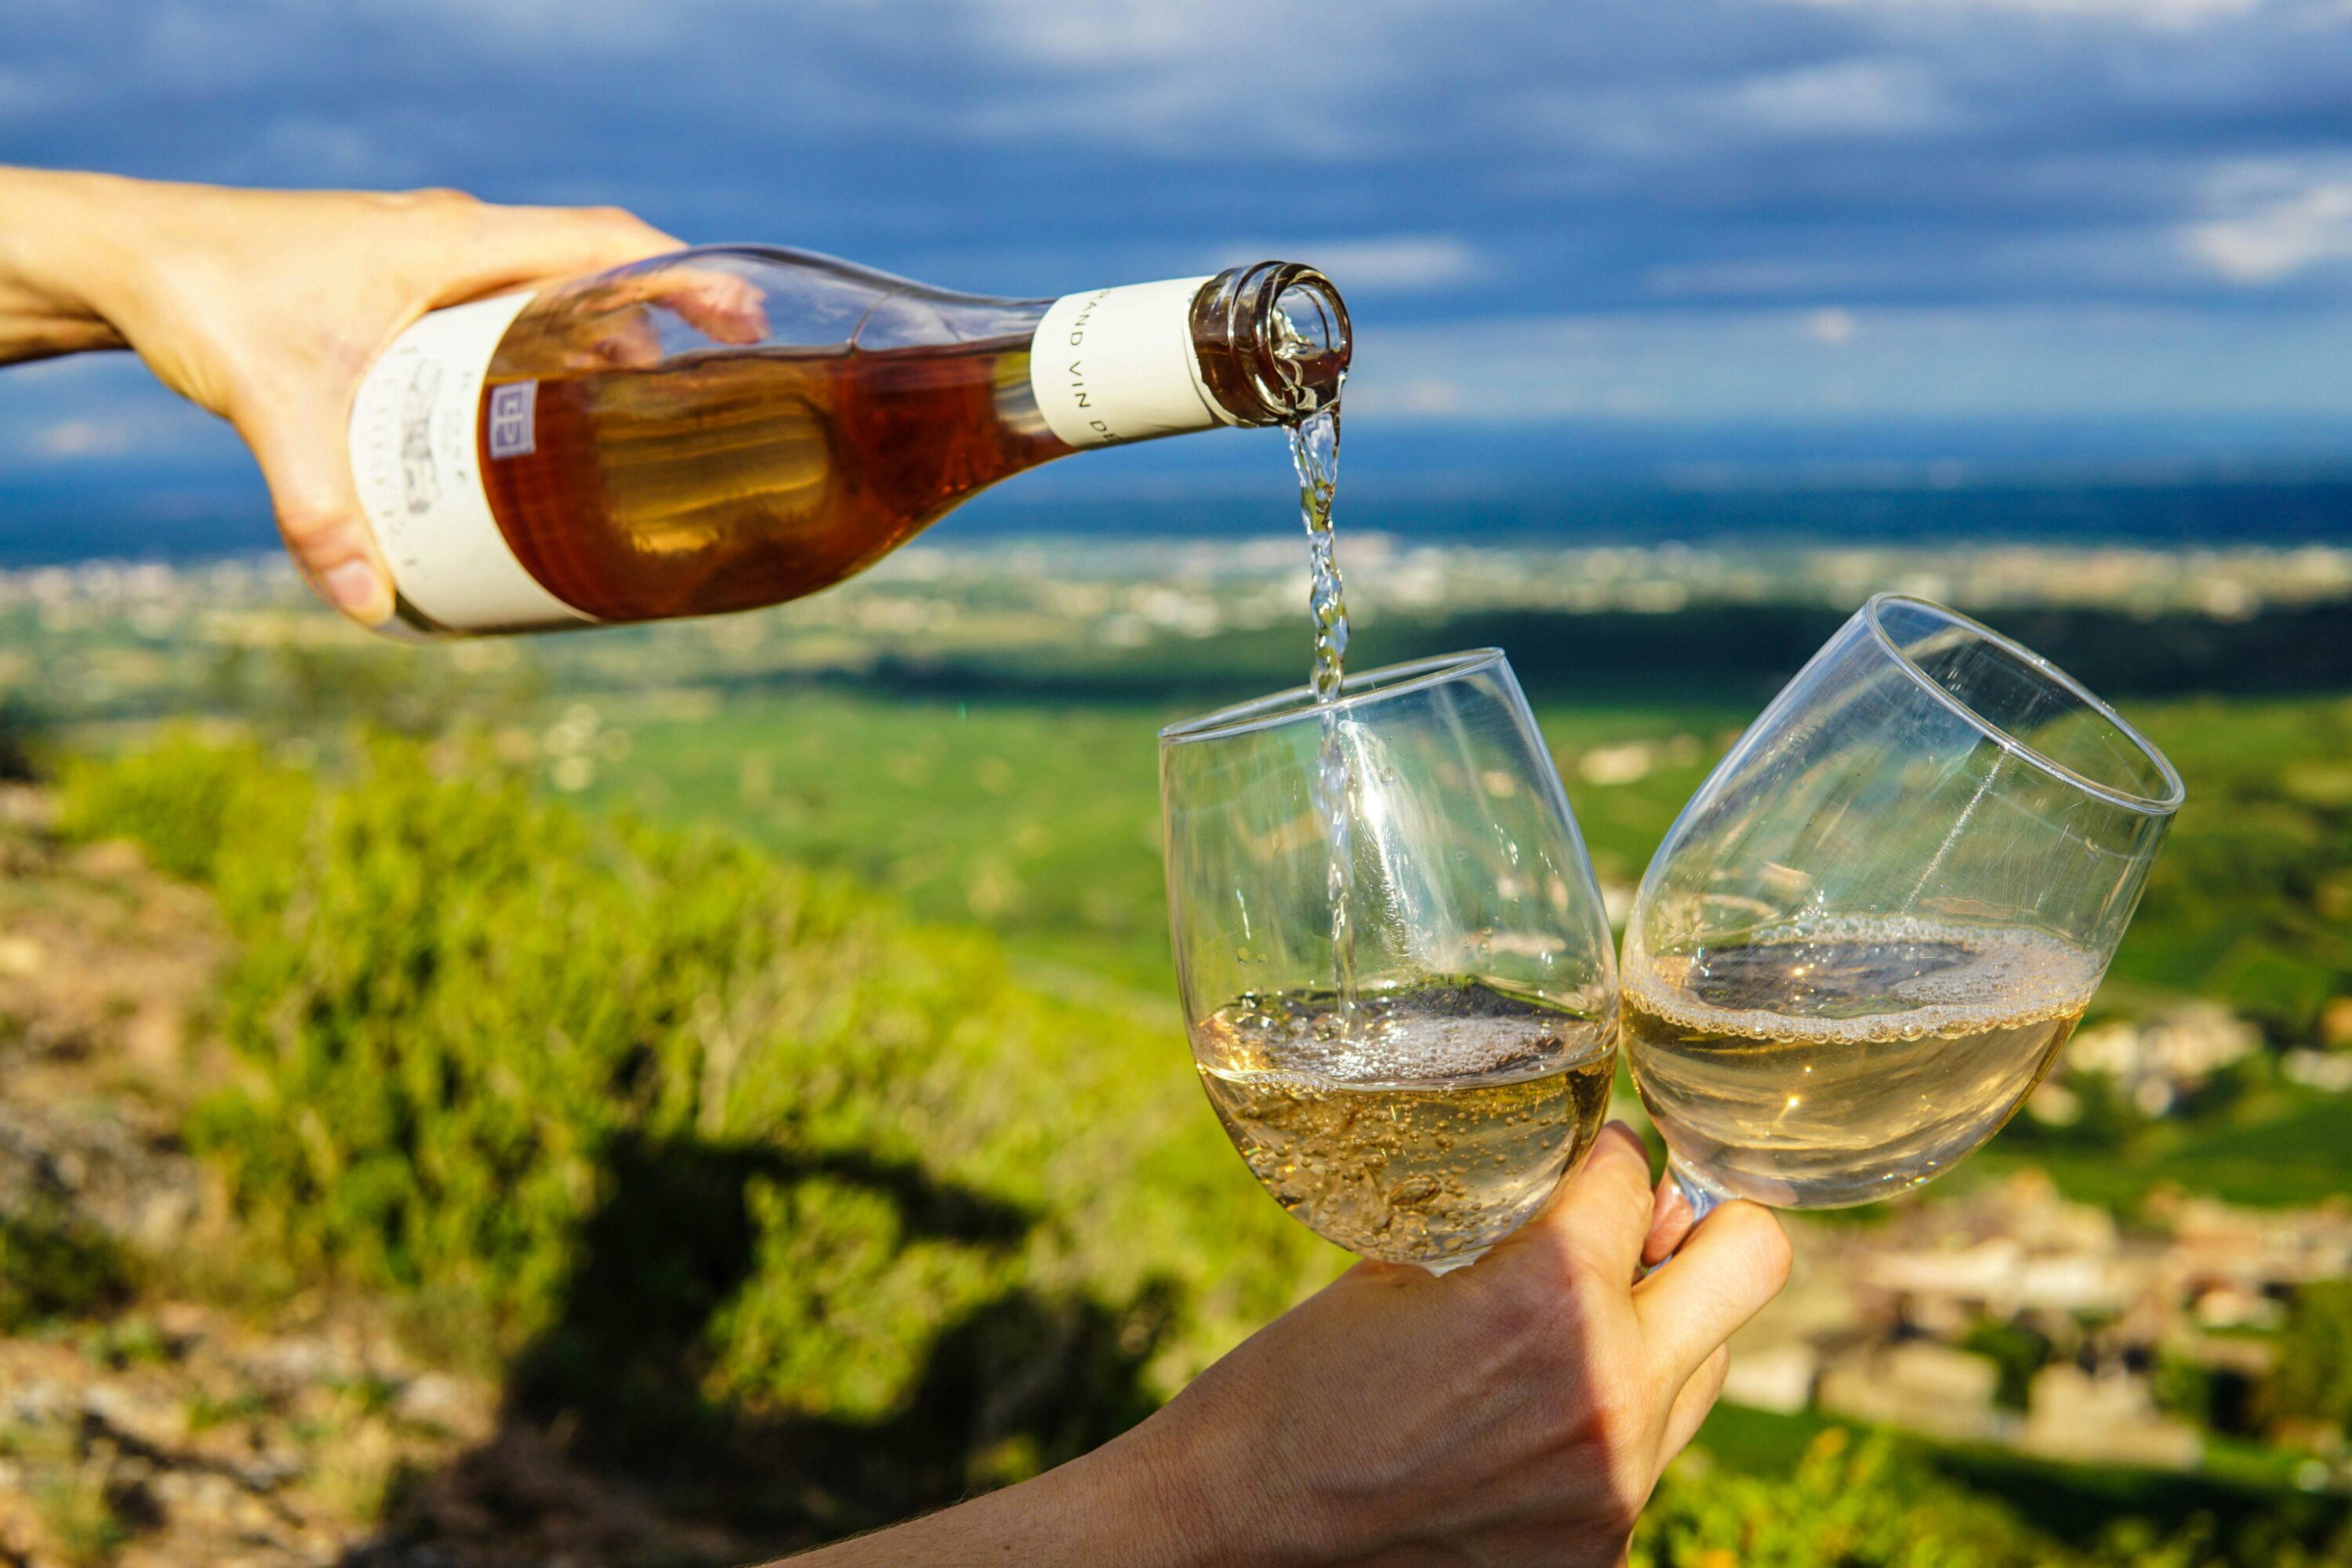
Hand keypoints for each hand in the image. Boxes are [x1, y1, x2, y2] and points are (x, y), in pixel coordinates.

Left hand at [0, 168, 678, 623]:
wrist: (126, 256)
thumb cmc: (203, 296)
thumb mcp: (273, 408)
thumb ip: (320, 510)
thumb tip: (371, 607)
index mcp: (451, 243)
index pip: (602, 242)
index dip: (686, 275)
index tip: (746, 318)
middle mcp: (453, 241)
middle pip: (594, 270)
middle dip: (662, 326)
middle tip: (713, 395)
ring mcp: (431, 260)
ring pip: (548, 291)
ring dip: (601, 341)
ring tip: (644, 419)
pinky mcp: (404, 286)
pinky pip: (504, 308)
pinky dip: (543, 349)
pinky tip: (544, 414)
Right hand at [1122, 1122, 1790, 1567]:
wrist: (1240, 1530)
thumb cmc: (1294, 1388)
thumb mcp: (1398, 1271)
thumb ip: (1508, 1235)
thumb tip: (1587, 1199)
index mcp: (1549, 1297)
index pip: (1637, 1175)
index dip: (1605, 1152)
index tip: (1585, 1155)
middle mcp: (1610, 1389)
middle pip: (1753, 1256)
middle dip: (1700, 1223)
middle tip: (1642, 1226)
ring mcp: (1616, 1481)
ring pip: (1708, 1363)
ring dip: (1658, 1327)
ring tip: (1566, 1332)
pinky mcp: (1601, 1547)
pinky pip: (1649, 1452)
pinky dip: (1603, 1419)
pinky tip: (1521, 1419)